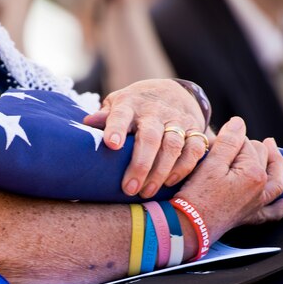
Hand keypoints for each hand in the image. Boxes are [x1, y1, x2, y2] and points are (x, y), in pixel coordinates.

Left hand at [83, 79, 208, 197]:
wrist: (174, 91)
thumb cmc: (136, 106)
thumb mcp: (118, 105)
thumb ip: (105, 116)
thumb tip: (87, 123)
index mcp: (130, 104)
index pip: (121, 115)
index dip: (116, 129)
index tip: (111, 145)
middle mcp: (155, 111)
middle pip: (151, 137)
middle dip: (141, 164)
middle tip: (130, 189)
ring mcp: (177, 120)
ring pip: (173, 145)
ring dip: (161, 171)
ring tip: (147, 191)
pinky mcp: (195, 129)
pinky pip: (194, 149)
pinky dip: (184, 167)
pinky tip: (170, 182)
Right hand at [176, 117, 282, 243]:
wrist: (189, 226)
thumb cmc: (197, 195)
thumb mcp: (210, 164)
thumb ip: (228, 142)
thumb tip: (239, 122)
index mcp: (253, 173)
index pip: (245, 144)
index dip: (228, 140)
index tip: (212, 143)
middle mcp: (262, 188)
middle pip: (260, 157)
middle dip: (246, 148)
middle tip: (226, 146)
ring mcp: (258, 204)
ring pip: (275, 179)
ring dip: (275, 164)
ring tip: (273, 149)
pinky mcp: (250, 217)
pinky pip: (272, 213)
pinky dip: (282, 207)